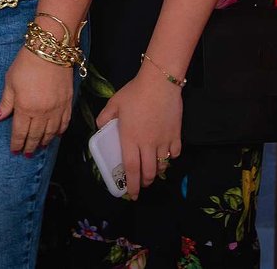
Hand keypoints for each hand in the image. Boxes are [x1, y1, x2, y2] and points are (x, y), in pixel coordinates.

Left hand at [0, 47, 72, 155]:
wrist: (50, 49)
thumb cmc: (26, 63)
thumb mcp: (10, 82)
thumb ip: (5, 102)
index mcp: (24, 108)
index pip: (20, 133)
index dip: (17, 144)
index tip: (15, 151)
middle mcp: (41, 112)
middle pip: (35, 136)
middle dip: (30, 146)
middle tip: (27, 154)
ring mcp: (56, 109)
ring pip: (51, 132)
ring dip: (44, 142)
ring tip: (40, 147)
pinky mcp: (67, 102)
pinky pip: (64, 123)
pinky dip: (59, 132)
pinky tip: (56, 135)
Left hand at [95, 66, 181, 196]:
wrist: (160, 83)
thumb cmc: (134, 92)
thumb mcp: (114, 103)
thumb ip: (105, 117)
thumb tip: (100, 127)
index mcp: (130, 139)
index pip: (131, 169)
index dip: (131, 185)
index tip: (131, 194)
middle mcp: (147, 144)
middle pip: (148, 172)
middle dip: (145, 182)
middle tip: (142, 185)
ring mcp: (163, 141)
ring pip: (162, 165)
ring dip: (157, 172)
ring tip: (153, 172)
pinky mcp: (176, 135)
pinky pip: (175, 153)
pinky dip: (171, 158)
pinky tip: (167, 155)